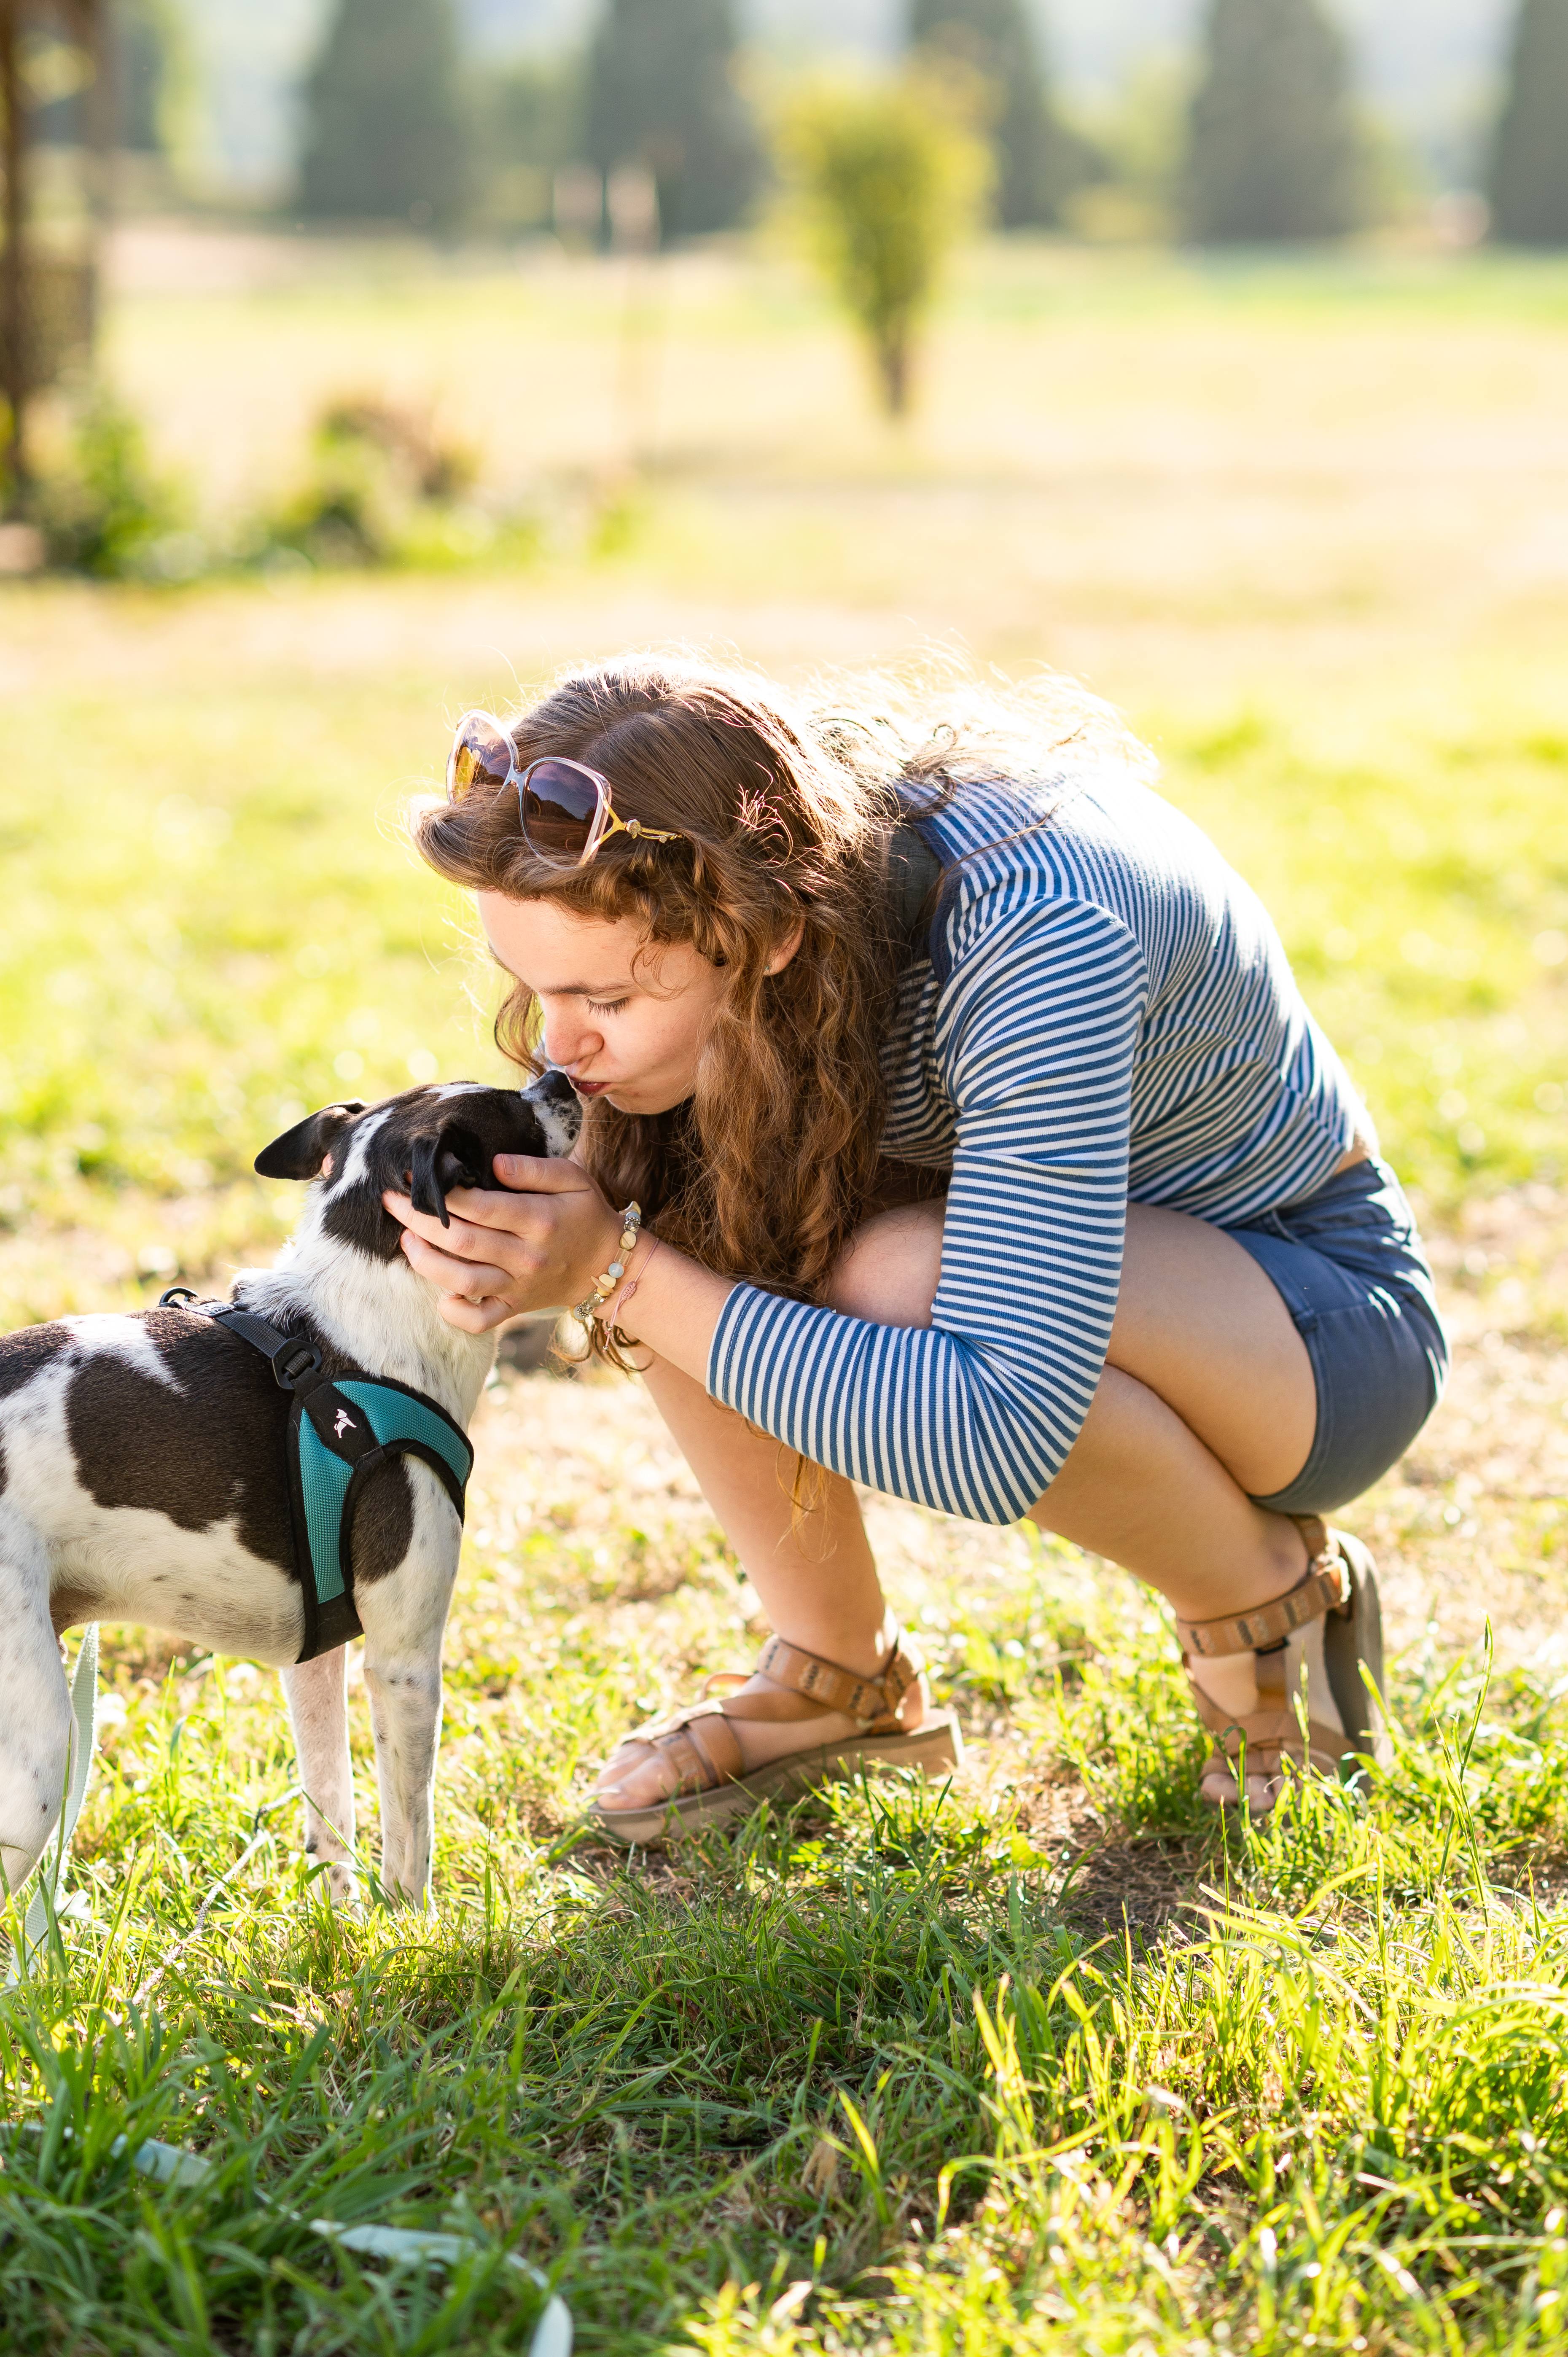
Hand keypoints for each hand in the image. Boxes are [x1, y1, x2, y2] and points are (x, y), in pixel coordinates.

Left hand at [383, 1155, 621, 1332]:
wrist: (608, 1264)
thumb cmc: (585, 1213)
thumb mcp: (573, 1178)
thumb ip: (534, 1169)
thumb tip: (495, 1162)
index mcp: (539, 1220)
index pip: (481, 1206)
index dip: (444, 1192)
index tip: (417, 1176)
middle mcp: (526, 1257)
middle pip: (462, 1241)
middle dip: (420, 1220)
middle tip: (393, 1201)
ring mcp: (518, 1287)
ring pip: (463, 1281)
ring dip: (426, 1262)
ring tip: (406, 1240)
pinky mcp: (514, 1309)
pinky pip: (479, 1320)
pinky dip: (454, 1312)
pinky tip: (439, 1292)